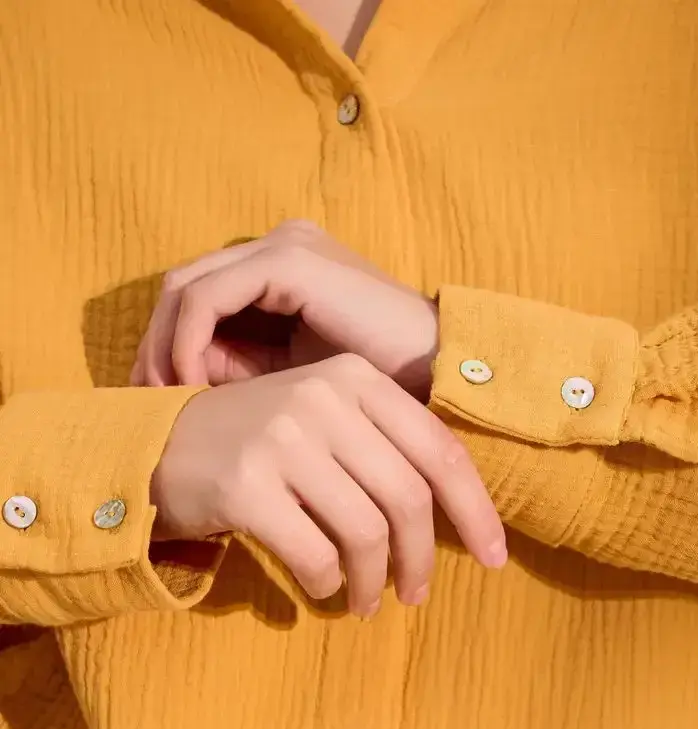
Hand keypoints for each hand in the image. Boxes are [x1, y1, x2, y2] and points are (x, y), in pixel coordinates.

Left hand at [132, 221, 439, 396]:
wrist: (443, 370)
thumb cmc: (380, 385)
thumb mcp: (296, 378)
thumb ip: (243, 367)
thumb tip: (183, 375)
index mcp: (283, 268)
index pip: (200, 297)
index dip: (168, 346)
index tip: (155, 399)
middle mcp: (278, 245)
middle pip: (184, 287)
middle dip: (154, 345)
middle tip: (140, 399)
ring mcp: (283, 246)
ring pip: (186, 286)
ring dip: (164, 344)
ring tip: (163, 396)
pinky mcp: (288, 262)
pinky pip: (208, 297)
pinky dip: (188, 342)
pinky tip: (191, 383)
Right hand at [151, 356, 506, 614]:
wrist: (157, 448)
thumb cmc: (257, 448)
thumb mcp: (324, 425)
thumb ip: (384, 452)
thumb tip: (455, 519)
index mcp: (354, 379)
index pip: (440, 450)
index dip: (477, 510)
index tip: (496, 557)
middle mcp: (323, 398)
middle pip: (408, 498)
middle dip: (421, 560)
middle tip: (415, 596)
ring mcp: (283, 438)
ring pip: (366, 532)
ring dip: (374, 583)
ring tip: (367, 604)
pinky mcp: (247, 484)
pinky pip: (314, 554)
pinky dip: (326, 584)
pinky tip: (320, 591)